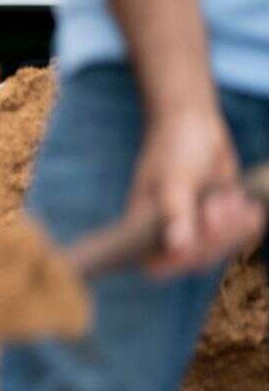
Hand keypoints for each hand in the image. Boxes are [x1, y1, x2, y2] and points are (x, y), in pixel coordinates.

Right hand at [131, 110, 264, 277]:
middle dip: (215, 236)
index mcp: (142, 227)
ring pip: (220, 251)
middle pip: (196, 260)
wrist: (193, 125)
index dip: (178, 261)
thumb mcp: (174, 178)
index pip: (156, 265)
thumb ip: (175, 212)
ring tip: (229, 197)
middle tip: (218, 204)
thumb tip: (176, 248)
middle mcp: (166, 234)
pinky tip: (247, 203)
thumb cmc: (173, 147)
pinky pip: (238, 238)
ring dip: (233, 228)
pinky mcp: (217, 223)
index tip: (198, 238)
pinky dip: (248, 223)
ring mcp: (193, 230)